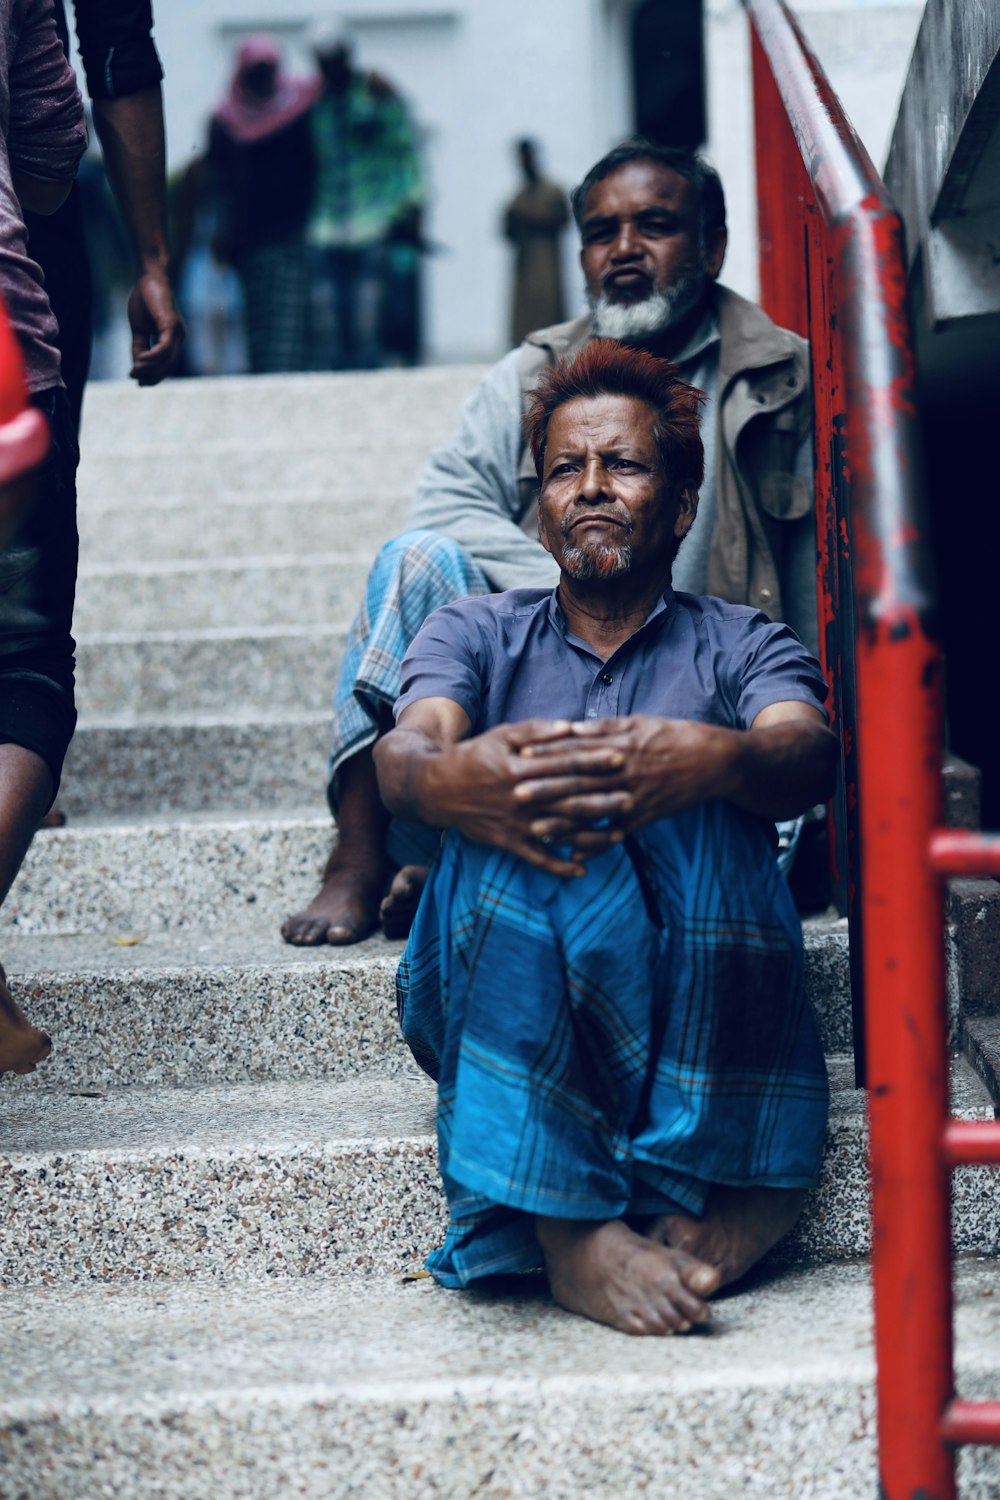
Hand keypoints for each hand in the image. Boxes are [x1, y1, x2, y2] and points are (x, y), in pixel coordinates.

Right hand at [127, 269, 185, 384]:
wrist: (148, 277)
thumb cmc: (144, 300)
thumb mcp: (139, 328)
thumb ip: (140, 346)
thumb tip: (137, 366)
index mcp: (173, 339)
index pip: (167, 365)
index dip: (154, 376)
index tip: (139, 382)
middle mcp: (179, 337)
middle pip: (169, 367)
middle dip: (152, 376)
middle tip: (135, 378)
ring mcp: (177, 332)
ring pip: (168, 360)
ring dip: (150, 369)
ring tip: (134, 370)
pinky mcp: (171, 325)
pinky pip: (165, 348)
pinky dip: (152, 357)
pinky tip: (140, 361)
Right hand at [427, 718, 633, 875]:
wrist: (436, 789)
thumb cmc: (473, 757)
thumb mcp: (501, 736)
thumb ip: (536, 731)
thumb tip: (571, 726)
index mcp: (520, 768)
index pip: (564, 764)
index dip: (594, 761)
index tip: (621, 757)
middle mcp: (521, 798)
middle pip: (569, 798)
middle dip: (603, 797)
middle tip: (633, 795)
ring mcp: (515, 824)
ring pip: (560, 832)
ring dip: (591, 834)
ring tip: (619, 833)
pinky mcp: (508, 843)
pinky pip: (537, 859)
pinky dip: (560, 866)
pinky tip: (583, 870)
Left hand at [515, 715, 736, 840]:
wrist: (715, 760)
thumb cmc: (675, 736)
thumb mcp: (640, 722)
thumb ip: (605, 727)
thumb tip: (572, 726)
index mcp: (619, 744)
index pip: (576, 748)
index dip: (547, 753)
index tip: (520, 756)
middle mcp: (623, 771)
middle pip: (578, 780)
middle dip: (546, 788)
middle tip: (516, 794)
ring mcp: (635, 795)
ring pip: (594, 810)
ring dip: (565, 821)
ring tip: (537, 830)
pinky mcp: (646, 816)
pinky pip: (617, 833)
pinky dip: (597, 845)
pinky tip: (576, 855)